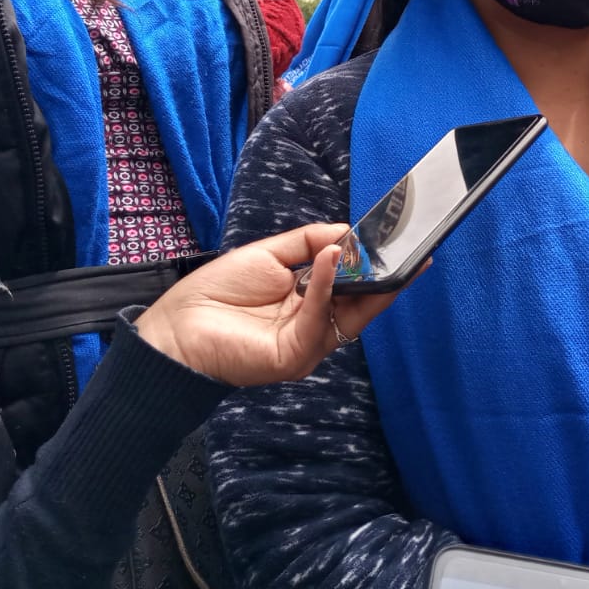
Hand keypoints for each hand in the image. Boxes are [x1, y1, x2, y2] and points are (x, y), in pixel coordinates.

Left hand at [133, 224, 398, 386]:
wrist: (178, 326)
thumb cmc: (216, 292)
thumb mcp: (270, 255)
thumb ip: (309, 242)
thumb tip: (348, 233)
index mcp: (308, 303)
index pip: (352, 286)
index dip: (374, 266)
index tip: (396, 243)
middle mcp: (314, 326)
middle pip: (362, 303)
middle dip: (386, 277)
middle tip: (410, 251)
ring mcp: (308, 344)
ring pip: (350, 313)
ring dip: (362, 278)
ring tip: (372, 248)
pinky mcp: (296, 355)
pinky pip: (319, 318)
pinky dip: (326, 286)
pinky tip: (330, 259)